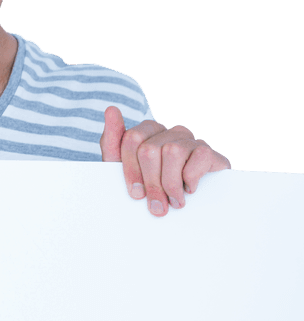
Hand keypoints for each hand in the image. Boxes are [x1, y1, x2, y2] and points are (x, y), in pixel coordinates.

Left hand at [100, 106, 229, 216]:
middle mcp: (170, 131)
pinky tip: (190, 190)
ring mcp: (190, 140)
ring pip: (172, 152)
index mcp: (148, 130)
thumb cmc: (147, 185)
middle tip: (156, 205)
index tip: (135, 193)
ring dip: (171, 184)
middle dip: (150, 182)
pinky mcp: (209, 152)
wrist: (179, 211)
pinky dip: (191, 178)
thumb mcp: (120, 167)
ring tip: (173, 201)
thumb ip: (112, 139)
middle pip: (149, 149)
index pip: (132, 139)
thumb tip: (111, 109)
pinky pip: (199, 157)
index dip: (131, 170)